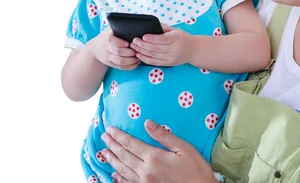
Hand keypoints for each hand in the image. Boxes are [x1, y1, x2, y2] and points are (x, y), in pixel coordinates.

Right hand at [87, 27, 139, 69]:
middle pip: (118, 52)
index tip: (128, 43)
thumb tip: (134, 22)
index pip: (111, 40)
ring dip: (131, 60)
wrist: (95, 48)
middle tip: (138, 50)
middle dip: (129, 52)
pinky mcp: (111, 64)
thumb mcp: (110, 29)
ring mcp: (108, 57)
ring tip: (139, 56)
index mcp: (107, 37)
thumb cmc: (108, 36)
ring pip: (120, 61)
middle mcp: (107, 48)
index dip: (120, 43)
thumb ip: (119, 26)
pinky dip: (130, 66)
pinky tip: (136, 62)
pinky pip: (121, 67)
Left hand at [101, 120, 215, 182]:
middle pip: (124, 155)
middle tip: (104, 136)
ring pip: (123, 170)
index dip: (119, 135)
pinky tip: (114, 174)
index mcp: (154, 157)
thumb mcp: (184, 149)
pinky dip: (119, 178)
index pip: (131, 143)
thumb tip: (147, 123)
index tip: (110, 129)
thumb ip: (164, 136)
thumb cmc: (196, 170)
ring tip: (104, 152)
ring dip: (112, 160)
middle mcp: (145, 171)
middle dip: (112, 145)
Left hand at [130, 25, 193, 66]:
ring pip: (153, 56)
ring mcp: (171, 58)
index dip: (152, 39)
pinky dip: (145, 59)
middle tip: (134, 41)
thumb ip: (163, 27)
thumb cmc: (183, 38)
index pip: (163, 39)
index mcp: (176, 38)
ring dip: (142, 52)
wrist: (193, 50)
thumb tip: (150, 24)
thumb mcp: (176, 30)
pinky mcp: (168, 64)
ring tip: (133, 47)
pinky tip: (138, 55)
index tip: (143, 36)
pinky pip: (154, 62)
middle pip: (156, 48)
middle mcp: (174, 49)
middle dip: (143, 45)